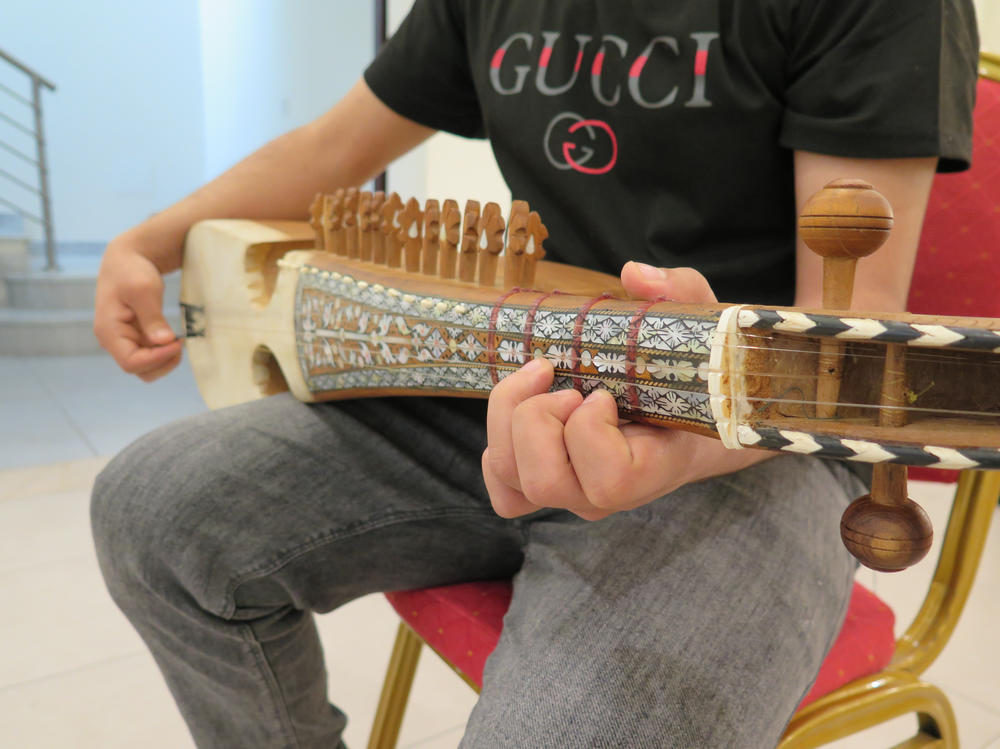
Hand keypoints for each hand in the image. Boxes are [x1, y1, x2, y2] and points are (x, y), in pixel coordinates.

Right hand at [93, 237, 182, 381]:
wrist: (129, 258)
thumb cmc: (132, 270)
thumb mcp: (144, 290)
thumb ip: (152, 317)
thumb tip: (163, 341)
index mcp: (108, 331)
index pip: (131, 362)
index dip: (157, 358)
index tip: (177, 342)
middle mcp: (113, 340)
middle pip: (138, 370)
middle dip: (162, 362)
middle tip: (180, 343)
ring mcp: (124, 340)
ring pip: (146, 366)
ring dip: (165, 360)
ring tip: (179, 341)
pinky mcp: (135, 336)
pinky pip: (151, 355)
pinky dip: (165, 351)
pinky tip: (174, 338)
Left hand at [482, 261, 765, 519]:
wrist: (697, 413)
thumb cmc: (696, 371)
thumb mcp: (699, 323)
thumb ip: (678, 293)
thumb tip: (635, 275)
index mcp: (654, 468)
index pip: (610, 481)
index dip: (590, 431)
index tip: (604, 392)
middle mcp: (608, 495)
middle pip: (544, 482)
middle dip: (538, 418)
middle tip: (564, 383)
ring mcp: (574, 494)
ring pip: (512, 478)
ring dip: (509, 417)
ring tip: (540, 379)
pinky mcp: (546, 486)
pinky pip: (503, 489)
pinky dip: (497, 450)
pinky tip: (522, 411)